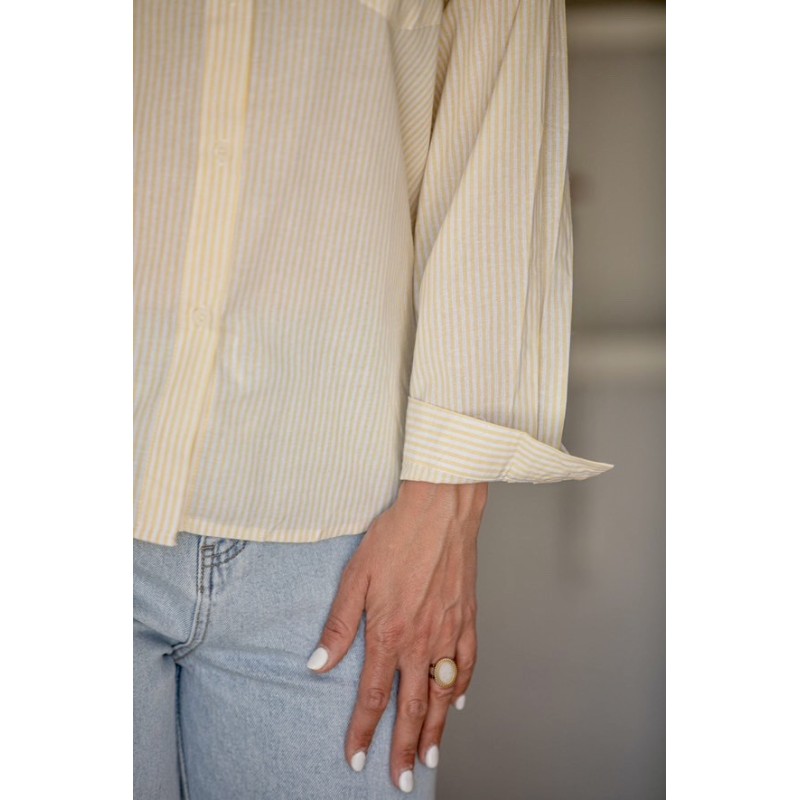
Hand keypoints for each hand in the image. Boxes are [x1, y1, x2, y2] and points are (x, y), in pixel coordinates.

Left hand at [306, 479, 487, 792]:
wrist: (440, 509)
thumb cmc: (396, 537)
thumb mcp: (356, 577)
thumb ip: (339, 625)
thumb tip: (318, 663)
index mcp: (390, 634)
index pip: (374, 696)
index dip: (363, 731)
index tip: (355, 757)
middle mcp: (422, 641)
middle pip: (412, 707)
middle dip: (403, 747)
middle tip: (400, 779)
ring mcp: (449, 632)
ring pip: (443, 694)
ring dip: (435, 730)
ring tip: (429, 757)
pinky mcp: (468, 618)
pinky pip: (468, 664)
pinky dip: (462, 689)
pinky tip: (458, 704)